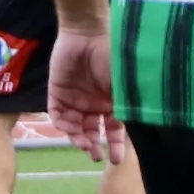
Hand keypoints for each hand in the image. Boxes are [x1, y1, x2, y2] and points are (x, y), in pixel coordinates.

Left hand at [48, 24, 117, 160]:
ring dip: (79, 138)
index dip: (114, 145)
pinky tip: (70, 129)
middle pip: (92, 132)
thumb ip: (127, 104)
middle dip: (94, 146)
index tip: (116, 159)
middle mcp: (92, 104)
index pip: (113, 130)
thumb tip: (136, 126)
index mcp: (110, 102)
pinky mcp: (57, 92)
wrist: (86, 33)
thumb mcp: (124, 83)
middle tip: (96, 156)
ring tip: (85, 144)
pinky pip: (57, 114)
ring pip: (75, 127)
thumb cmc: (111, 56)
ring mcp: (74, 99)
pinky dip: (63, 124)